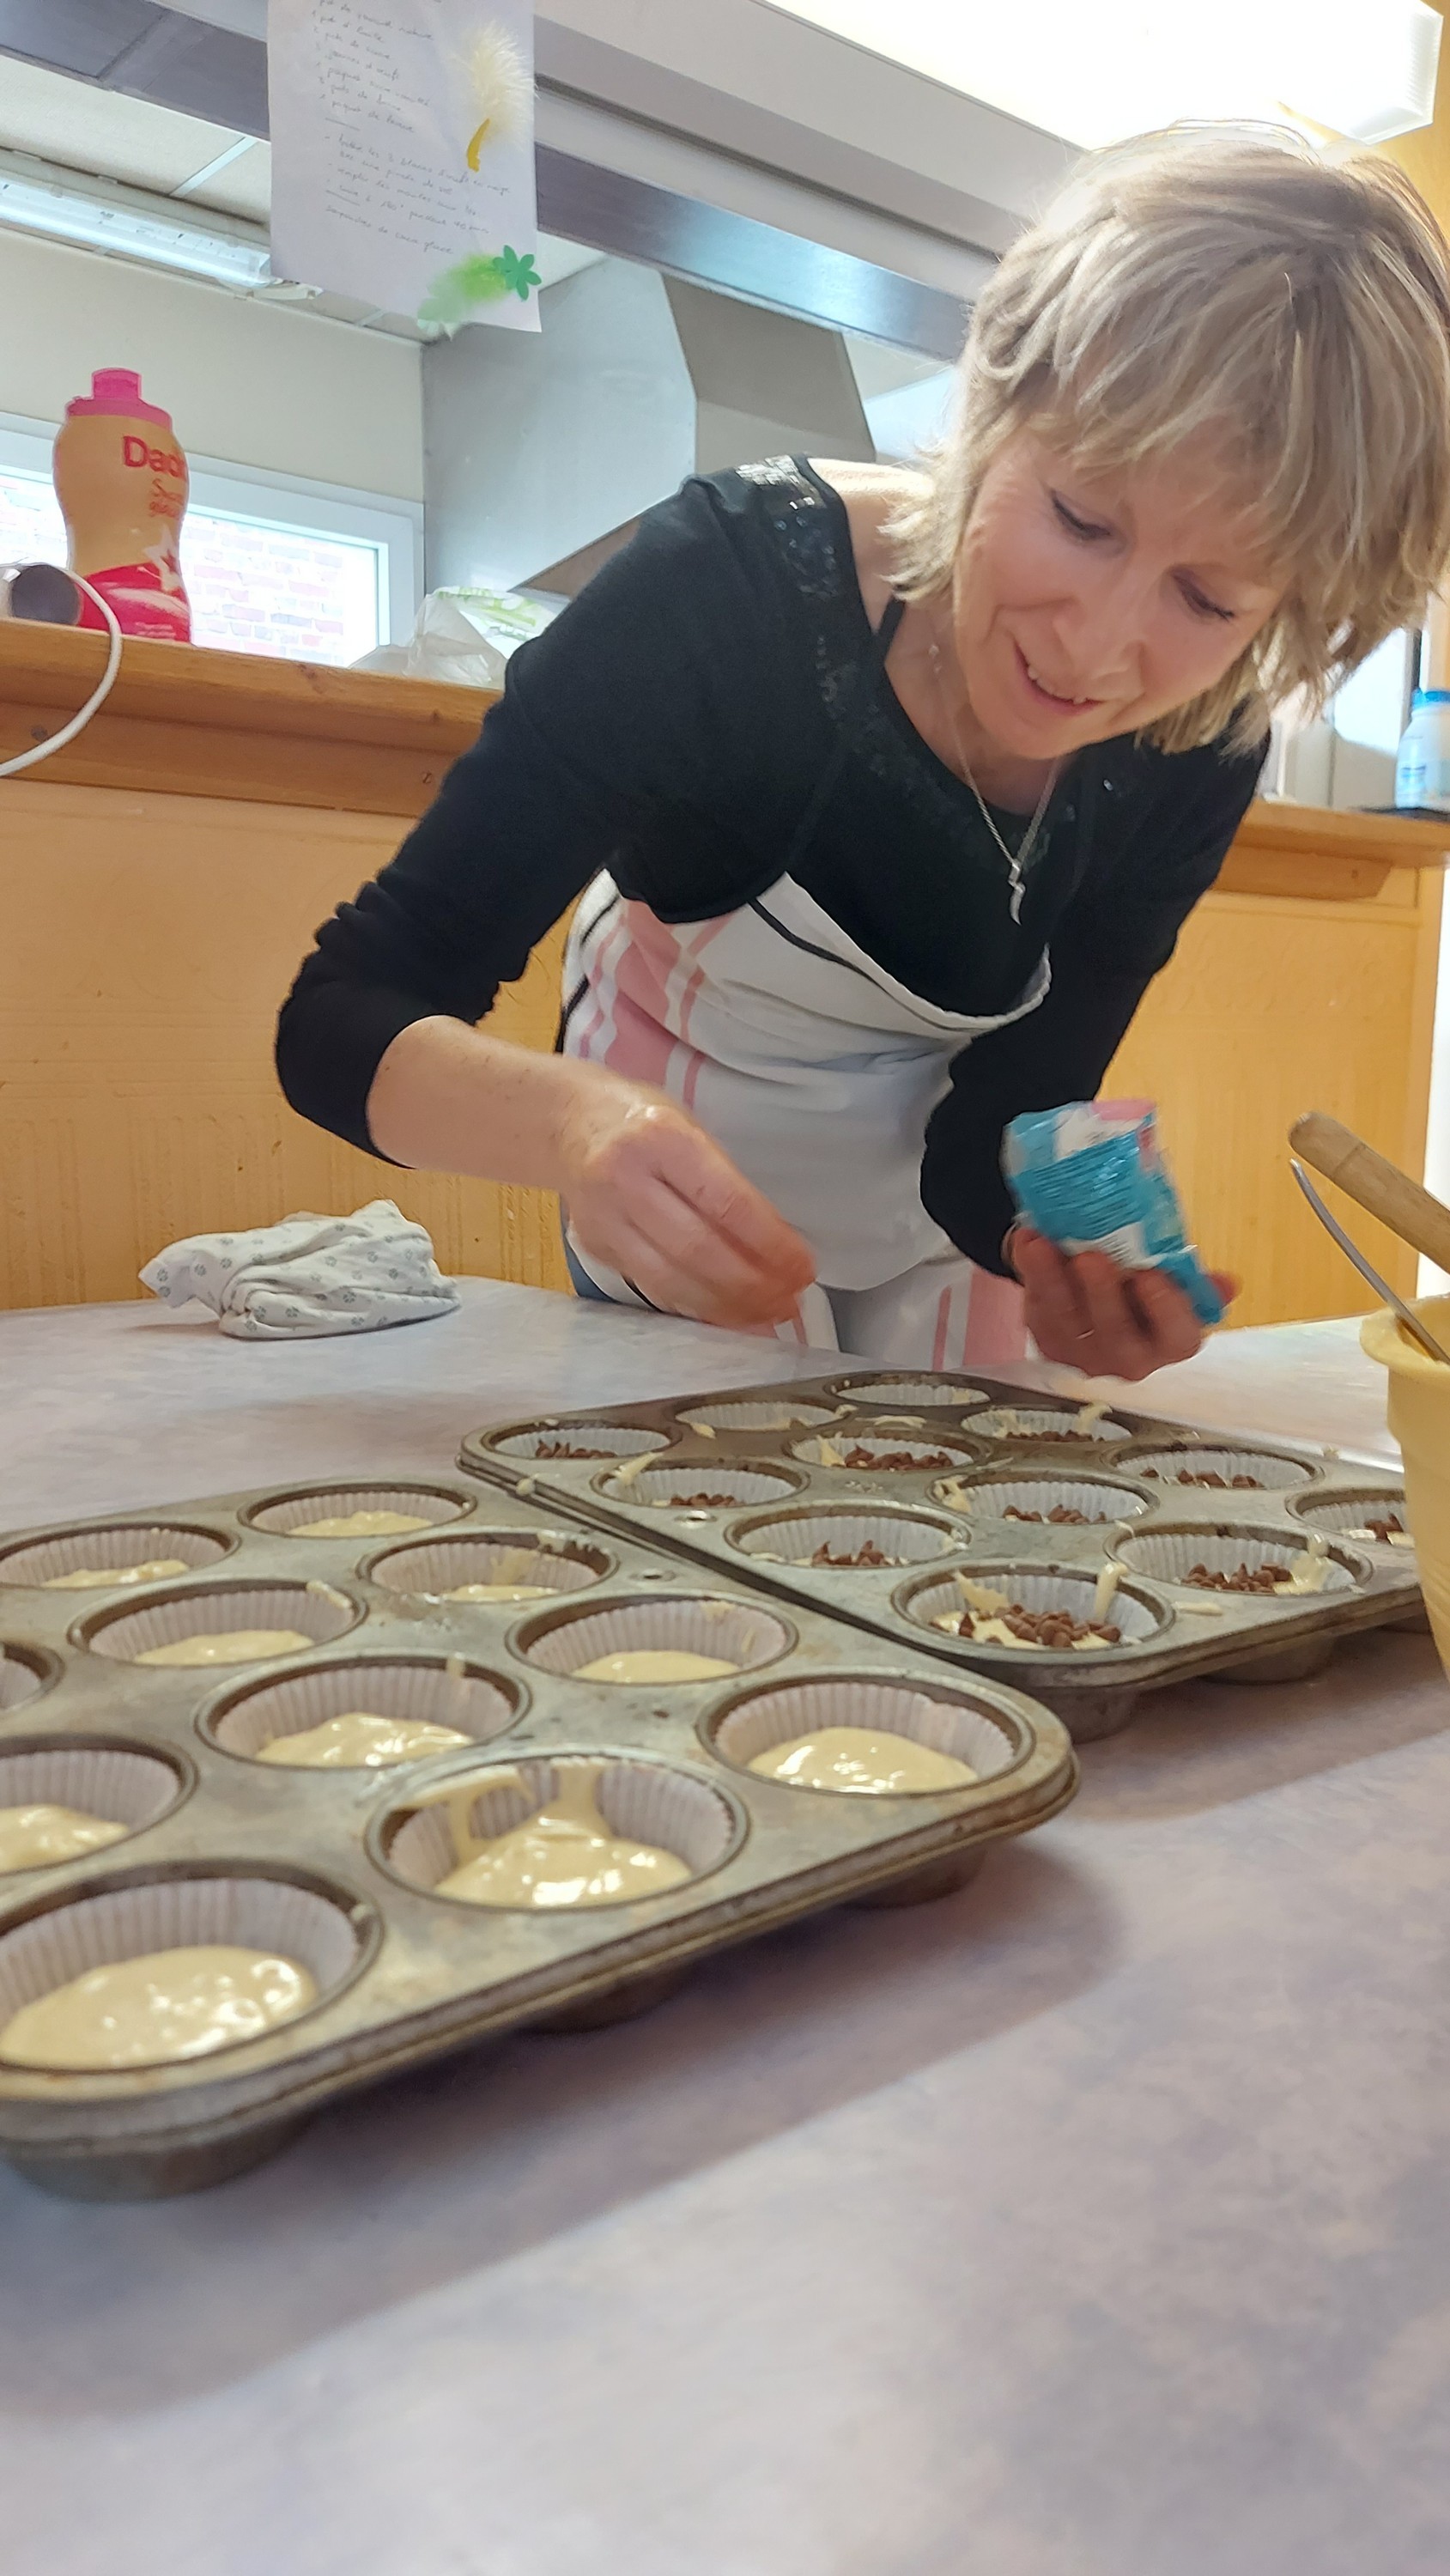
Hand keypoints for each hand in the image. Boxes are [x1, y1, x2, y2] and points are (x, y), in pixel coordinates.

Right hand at [557, 1069, 815, 1328]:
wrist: (568, 1121)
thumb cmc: (642, 1122)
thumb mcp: (691, 1128)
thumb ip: (726, 1182)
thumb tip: (775, 1245)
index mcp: (662, 1138)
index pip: (725, 1202)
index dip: (770, 1244)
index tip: (802, 1268)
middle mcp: (627, 1177)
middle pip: (697, 1249)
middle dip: (751, 1286)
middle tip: (789, 1302)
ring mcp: (605, 1217)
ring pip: (671, 1279)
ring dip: (726, 1306)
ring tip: (765, 1315)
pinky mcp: (595, 1246)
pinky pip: (651, 1287)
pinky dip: (694, 1305)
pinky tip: (724, 1312)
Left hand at [1008, 1226, 1235, 1380]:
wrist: (1099, 1284)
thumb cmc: (1144, 1281)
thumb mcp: (1172, 1274)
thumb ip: (1191, 1279)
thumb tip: (1227, 1285)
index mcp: (1172, 1341)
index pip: (1178, 1337)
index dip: (1166, 1310)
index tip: (1150, 1275)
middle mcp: (1132, 1359)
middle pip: (1117, 1337)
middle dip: (1101, 1296)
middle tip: (1090, 1257)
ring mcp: (1087, 1356)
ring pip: (1068, 1326)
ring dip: (1053, 1283)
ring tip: (1042, 1245)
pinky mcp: (1051, 1343)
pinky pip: (1039, 1312)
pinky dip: (1030, 1275)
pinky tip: (1027, 1241)